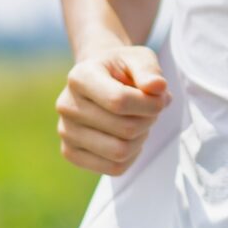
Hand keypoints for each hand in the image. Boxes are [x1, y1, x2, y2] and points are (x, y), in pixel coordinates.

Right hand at [56, 43, 169, 175]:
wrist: (101, 79)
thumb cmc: (123, 70)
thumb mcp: (139, 59)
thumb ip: (149, 70)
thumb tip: (157, 87)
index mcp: (80, 77)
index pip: (119, 101)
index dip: (149, 104)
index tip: (161, 98)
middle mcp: (66, 105)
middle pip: (124, 129)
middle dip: (149, 120)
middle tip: (150, 110)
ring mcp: (66, 132)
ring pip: (120, 152)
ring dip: (141, 138)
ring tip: (139, 121)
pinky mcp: (70, 153)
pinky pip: (114, 168)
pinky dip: (131, 156)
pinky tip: (130, 138)